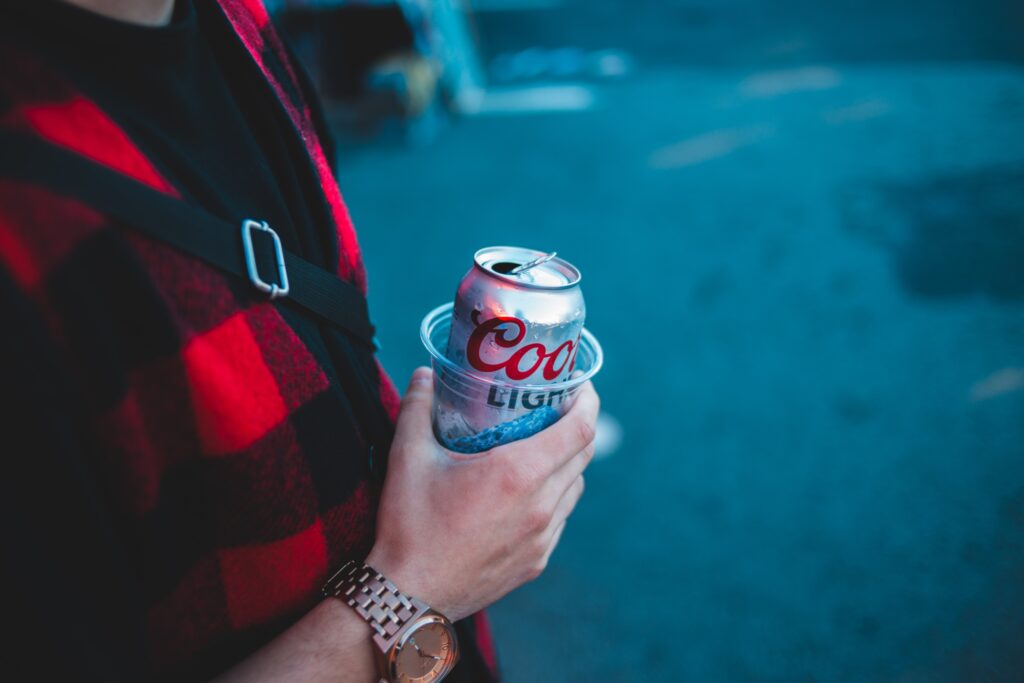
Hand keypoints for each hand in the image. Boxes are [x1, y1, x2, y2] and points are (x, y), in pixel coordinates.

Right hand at [366, 367, 599, 621]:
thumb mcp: (407, 457)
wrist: (409, 596)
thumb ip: (417, 408)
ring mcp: (543, 537)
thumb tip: (425, 373)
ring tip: (545, 447)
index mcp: (516, 473)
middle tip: (561, 407)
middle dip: (579, 426)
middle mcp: (540, 505)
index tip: (581, 386)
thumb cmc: (409, 525)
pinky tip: (529, 492)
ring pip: (575, 487)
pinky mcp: (537, 561)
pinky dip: (555, 497)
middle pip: (583, 455)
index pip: (579, 430)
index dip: (588, 402)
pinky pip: (561, 519)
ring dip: (568, 462)